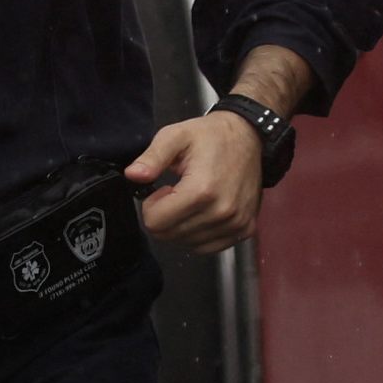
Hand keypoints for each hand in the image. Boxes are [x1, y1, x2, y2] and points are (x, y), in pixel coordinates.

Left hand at [126, 110, 265, 254]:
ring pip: (187, 243)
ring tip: (192, 199)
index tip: (163, 190)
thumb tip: (133, 175)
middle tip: (177, 193)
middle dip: (165, 216)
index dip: (151, 206)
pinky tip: (202, 212)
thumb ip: (152, 158)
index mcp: (202, 190)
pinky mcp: (245, 229)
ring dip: (181, 225)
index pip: (156, 223)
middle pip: (169, 235)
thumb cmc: (212, 136)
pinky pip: (208, 247)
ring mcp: (235, 223)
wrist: (249, 137)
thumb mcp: (176, 136)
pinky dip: (198, 234)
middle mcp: (221, 212)